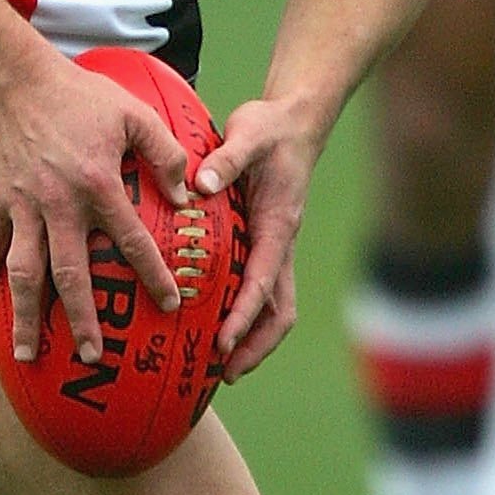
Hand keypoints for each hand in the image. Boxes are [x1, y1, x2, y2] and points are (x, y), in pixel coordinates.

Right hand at [0, 48, 187, 365]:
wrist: (17, 79)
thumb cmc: (82, 96)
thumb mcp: (135, 115)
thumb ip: (165, 154)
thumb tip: (186, 196)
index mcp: (99, 186)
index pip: (132, 241)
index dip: (153, 274)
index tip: (171, 305)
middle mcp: (60, 205)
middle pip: (71, 275)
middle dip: (83, 320)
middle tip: (95, 357)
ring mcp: (23, 207)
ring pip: (24, 273)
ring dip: (26, 317)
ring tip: (28, 355)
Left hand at [197, 97, 323, 383]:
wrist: (293, 121)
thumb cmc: (269, 129)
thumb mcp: (248, 134)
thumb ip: (227, 159)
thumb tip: (201, 184)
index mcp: (278, 225)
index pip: (264, 282)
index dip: (244, 316)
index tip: (223, 342)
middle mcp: (281, 244)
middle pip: (279, 310)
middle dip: (256, 345)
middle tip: (224, 372)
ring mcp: (275, 247)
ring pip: (274, 307)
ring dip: (254, 338)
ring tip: (222, 367)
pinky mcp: (265, 244)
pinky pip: (261, 291)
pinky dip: (246, 316)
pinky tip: (216, 327)